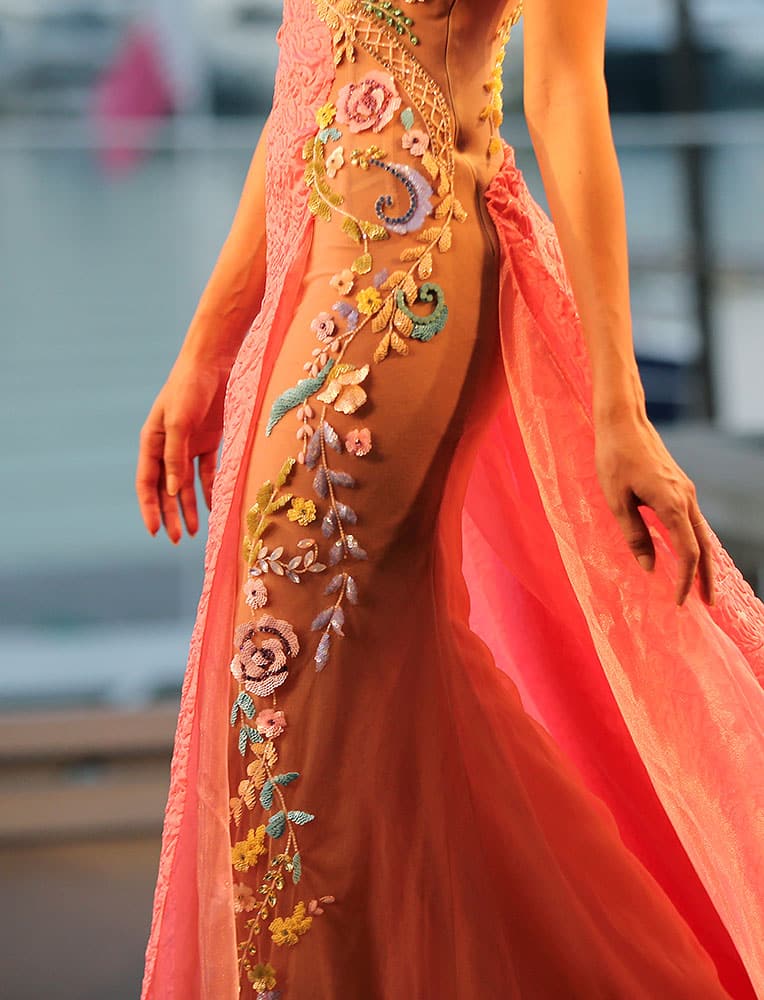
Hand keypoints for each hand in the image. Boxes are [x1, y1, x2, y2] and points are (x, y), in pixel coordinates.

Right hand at [136, 354, 230, 542]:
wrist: (213, 361)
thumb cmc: (189, 388)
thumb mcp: (179, 423)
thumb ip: (175, 457)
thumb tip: (172, 492)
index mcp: (151, 442)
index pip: (147, 483)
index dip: (149, 508)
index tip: (154, 531)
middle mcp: (167, 446)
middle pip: (166, 488)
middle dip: (170, 514)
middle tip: (175, 540)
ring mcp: (188, 444)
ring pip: (186, 484)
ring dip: (189, 507)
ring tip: (193, 531)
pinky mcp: (209, 440)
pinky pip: (207, 472)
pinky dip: (209, 489)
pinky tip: (213, 507)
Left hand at [595, 412, 714, 605]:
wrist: (623, 422)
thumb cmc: (614, 458)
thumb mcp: (616, 500)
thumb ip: (634, 535)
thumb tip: (650, 568)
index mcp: (671, 504)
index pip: (688, 553)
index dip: (686, 580)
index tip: (679, 602)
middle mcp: (685, 498)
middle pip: (704, 546)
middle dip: (707, 577)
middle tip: (708, 604)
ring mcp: (685, 491)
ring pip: (702, 533)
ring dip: (703, 561)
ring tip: (703, 585)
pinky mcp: (679, 486)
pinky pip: (693, 521)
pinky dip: (696, 542)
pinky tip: (689, 552)